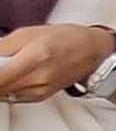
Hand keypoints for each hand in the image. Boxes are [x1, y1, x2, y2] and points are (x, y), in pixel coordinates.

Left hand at [0, 23, 114, 102]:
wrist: (92, 53)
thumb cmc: (64, 38)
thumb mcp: (29, 32)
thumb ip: (3, 46)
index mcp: (36, 56)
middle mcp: (38, 77)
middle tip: (0, 64)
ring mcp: (38, 90)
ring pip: (2, 93)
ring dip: (0, 82)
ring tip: (6, 68)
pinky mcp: (38, 97)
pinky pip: (10, 96)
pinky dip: (4, 88)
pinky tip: (10, 76)